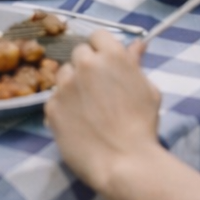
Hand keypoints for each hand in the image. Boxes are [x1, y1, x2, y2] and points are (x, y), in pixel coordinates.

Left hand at [44, 31, 161, 191]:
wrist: (125, 163)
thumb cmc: (142, 126)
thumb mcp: (148, 90)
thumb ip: (136, 64)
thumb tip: (137, 44)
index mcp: (111, 56)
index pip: (98, 36)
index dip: (102, 49)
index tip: (106, 64)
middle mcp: (85, 65)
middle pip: (79, 53)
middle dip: (87, 67)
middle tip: (98, 90)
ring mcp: (65, 85)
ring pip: (64, 75)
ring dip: (73, 86)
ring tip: (88, 110)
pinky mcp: (51, 106)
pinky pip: (54, 99)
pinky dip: (63, 107)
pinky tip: (78, 123)